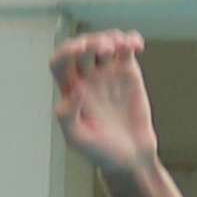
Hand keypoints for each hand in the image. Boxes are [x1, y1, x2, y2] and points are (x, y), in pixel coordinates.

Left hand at [48, 28, 159, 175]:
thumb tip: (75, 89)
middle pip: (83, 47)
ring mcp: (107, 73)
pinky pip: (127, 49)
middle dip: (92, 42)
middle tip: (104, 49)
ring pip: (105, 42)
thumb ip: (67, 117)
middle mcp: (86, 78)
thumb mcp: (77, 140)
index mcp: (70, 90)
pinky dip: (131, 40)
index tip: (79, 51)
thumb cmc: (101, 152)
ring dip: (111, 37)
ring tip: (122, 46)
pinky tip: (136, 45)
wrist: (130, 158)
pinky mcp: (128, 73)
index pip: (60, 62)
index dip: (66, 52)